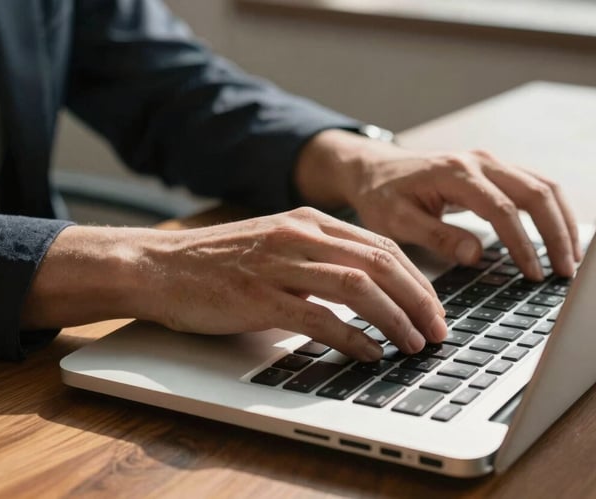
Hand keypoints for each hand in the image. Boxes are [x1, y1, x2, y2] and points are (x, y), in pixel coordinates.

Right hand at [22, 208, 445, 361]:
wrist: (158, 266)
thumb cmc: (219, 262)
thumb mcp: (278, 245)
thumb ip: (320, 258)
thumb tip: (370, 288)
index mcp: (310, 221)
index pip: (381, 246)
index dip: (416, 279)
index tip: (434, 307)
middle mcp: (300, 236)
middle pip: (379, 264)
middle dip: (417, 300)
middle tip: (436, 330)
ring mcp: (279, 264)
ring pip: (357, 286)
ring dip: (393, 319)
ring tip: (411, 344)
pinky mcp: (258, 296)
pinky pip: (317, 317)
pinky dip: (350, 337)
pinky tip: (368, 353)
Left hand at [296, 130, 581, 280]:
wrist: (375, 169)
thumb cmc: (382, 196)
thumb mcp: (397, 220)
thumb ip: (436, 235)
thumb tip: (476, 254)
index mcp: (454, 173)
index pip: (501, 210)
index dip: (522, 244)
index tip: (533, 274)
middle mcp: (479, 162)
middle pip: (535, 192)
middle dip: (556, 233)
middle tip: (566, 271)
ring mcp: (490, 162)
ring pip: (542, 186)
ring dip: (562, 221)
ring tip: (571, 258)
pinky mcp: (494, 170)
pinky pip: (534, 187)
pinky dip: (551, 212)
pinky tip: (558, 238)